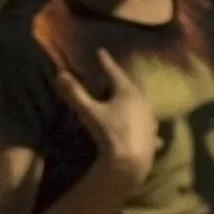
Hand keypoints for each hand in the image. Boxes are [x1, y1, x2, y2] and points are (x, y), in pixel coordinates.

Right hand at [55, 48, 159, 189]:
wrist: (130, 162)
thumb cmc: (110, 133)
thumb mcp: (90, 112)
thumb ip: (75, 93)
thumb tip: (60, 73)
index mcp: (128, 93)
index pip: (114, 72)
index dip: (106, 62)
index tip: (100, 51)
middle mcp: (143, 102)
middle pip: (130, 87)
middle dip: (122, 81)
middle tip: (115, 76)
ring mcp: (150, 120)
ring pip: (143, 107)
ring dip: (136, 103)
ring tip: (131, 102)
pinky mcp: (153, 137)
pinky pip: (150, 129)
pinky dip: (148, 128)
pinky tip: (153, 134)